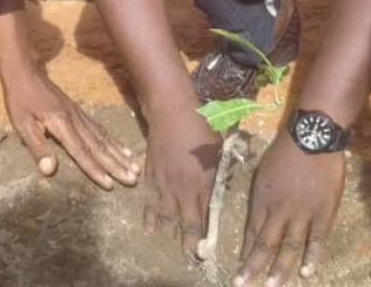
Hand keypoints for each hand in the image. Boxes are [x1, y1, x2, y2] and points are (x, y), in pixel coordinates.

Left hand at [2, 68, 138, 187]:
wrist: (26, 73)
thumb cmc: (20, 100)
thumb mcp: (22, 125)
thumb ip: (37, 147)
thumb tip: (50, 171)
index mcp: (61, 124)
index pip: (81, 151)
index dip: (95, 170)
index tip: (110, 185)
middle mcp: (75, 120)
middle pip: (99, 146)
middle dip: (116, 165)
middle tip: (133, 180)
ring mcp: (80, 115)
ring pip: (103, 137)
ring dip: (119, 155)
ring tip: (135, 167)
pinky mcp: (80, 112)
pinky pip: (100, 129)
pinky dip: (113, 141)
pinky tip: (123, 150)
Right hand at [142, 106, 221, 260]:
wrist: (171, 113)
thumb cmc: (200, 127)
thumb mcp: (217, 151)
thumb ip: (218, 173)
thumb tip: (220, 190)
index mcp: (203, 182)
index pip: (205, 217)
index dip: (205, 236)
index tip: (207, 251)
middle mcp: (183, 188)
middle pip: (186, 223)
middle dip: (188, 243)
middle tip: (190, 257)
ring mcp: (165, 184)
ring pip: (167, 216)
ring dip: (171, 233)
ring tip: (174, 245)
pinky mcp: (151, 177)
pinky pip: (150, 203)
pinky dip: (150, 216)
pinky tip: (151, 227)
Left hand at [233, 133, 344, 285]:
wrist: (312, 137)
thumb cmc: (286, 149)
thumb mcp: (264, 170)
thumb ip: (262, 194)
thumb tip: (259, 212)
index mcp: (262, 198)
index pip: (251, 230)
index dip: (245, 250)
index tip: (239, 267)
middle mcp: (279, 210)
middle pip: (265, 244)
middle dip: (253, 267)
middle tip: (242, 285)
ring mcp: (302, 214)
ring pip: (288, 248)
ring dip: (278, 269)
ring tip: (271, 286)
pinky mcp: (323, 214)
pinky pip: (316, 241)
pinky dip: (311, 258)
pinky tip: (306, 274)